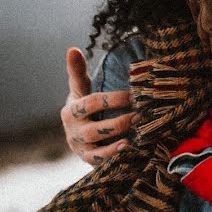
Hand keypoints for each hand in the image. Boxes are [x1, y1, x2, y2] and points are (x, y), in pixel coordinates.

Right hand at [60, 47, 134, 164]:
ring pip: (97, 148)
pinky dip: (114, 157)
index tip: (134, 95)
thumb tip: (72, 49)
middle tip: (141, 115)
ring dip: (118, 141)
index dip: (114, 99)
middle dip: (119, 122)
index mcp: (70, 110)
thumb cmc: (84, 105)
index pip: (92, 103)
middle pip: (95, 129)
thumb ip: (78, 71)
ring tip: (136, 134)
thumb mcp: (80, 88)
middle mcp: (72, 131)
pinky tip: (129, 149)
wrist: (78, 132)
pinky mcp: (87, 160)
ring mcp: (79, 148)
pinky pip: (100, 161)